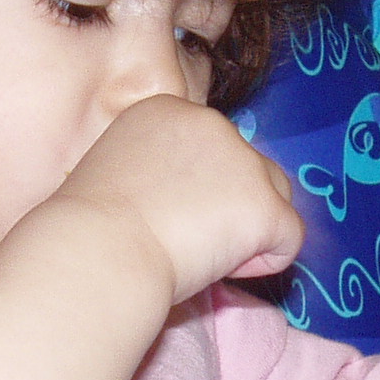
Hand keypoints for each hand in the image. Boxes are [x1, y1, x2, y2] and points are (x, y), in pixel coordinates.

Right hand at [51, 95, 304, 304]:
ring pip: (275, 198)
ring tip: (201, 254)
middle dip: (227, 208)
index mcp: (168, 111)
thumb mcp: (118, 176)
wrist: (97, 252)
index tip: (156, 217)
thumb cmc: (90, 230)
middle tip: (179, 239)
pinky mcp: (265, 205)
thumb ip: (161, 174)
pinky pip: (289, 240)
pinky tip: (219, 268)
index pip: (211, 150)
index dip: (194, 193)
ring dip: (248, 230)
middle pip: (248, 168)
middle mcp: (212, 123)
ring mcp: (244, 162)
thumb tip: (186, 204)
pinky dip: (263, 264)